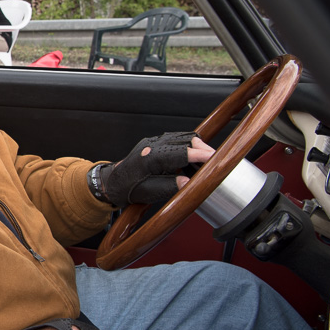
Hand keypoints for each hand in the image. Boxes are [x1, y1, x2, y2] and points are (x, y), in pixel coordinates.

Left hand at [95, 132, 213, 207]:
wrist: (113, 182)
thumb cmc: (128, 189)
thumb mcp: (149, 192)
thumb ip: (169, 186)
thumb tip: (188, 183)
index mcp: (149, 158)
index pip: (179, 153)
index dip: (198, 155)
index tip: (213, 158)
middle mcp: (151, 145)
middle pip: (184, 140)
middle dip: (203, 149)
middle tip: (215, 161)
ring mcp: (154, 142)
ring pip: (183, 137)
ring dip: (198, 146)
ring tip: (208, 160)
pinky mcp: (156, 143)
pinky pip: (178, 140)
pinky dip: (190, 146)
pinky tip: (195, 159)